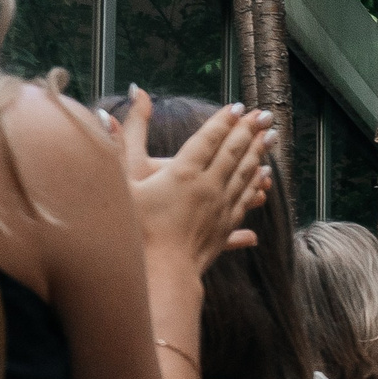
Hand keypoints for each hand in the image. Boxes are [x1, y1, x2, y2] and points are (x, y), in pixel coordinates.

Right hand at [123, 89, 272, 274]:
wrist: (160, 273)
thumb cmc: (133, 229)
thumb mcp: (119, 183)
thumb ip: (117, 145)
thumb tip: (105, 111)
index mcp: (183, 173)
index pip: (209, 139)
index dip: (223, 120)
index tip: (237, 106)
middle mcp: (209, 187)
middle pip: (234, 152)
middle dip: (249, 130)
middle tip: (264, 114)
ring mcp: (221, 207)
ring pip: (245, 173)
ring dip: (259, 152)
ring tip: (271, 136)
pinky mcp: (225, 226)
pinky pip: (245, 198)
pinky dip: (256, 183)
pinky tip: (264, 177)